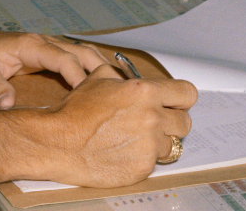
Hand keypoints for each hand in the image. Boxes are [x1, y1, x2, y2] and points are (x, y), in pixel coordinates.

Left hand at [0, 22, 108, 107]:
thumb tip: (7, 104)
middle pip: (81, 51)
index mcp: (31, 45)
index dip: (78, 75)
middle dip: (100, 68)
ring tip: (119, 86)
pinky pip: (76, 57)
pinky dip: (92, 66)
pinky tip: (104, 80)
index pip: (62, 58)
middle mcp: (45, 42)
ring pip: (83, 52)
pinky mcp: (49, 53)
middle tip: (117, 90)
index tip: (90, 94)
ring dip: (101, 66)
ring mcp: (49, 45)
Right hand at [27, 66, 197, 188]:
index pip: (187, 94)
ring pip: (171, 145)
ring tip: (134, 140)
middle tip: (154, 124)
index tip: (175, 103)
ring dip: (157, 143)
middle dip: (171, 122)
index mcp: (145, 91)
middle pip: (185, 122)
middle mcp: (152, 117)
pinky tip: (124, 152)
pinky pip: (155, 163)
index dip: (181, 99)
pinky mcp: (142, 167)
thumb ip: (126, 78)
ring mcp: (149, 145)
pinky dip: (143, 158)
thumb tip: (138, 80)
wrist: (58, 142)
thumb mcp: (99, 78)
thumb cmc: (76, 111)